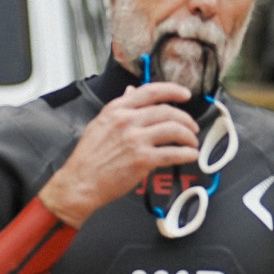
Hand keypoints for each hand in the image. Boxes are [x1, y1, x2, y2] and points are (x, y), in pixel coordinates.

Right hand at [39, 81, 200, 226]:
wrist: (81, 182)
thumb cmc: (88, 157)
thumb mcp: (100, 124)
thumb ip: (119, 108)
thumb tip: (131, 92)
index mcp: (116, 109)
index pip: (150, 91)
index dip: (173, 90)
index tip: (185, 94)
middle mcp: (127, 121)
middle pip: (167, 111)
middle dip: (186, 120)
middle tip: (191, 127)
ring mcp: (136, 139)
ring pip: (174, 130)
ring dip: (189, 137)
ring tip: (192, 143)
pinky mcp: (143, 159)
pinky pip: (174, 153)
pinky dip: (187, 154)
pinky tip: (190, 155)